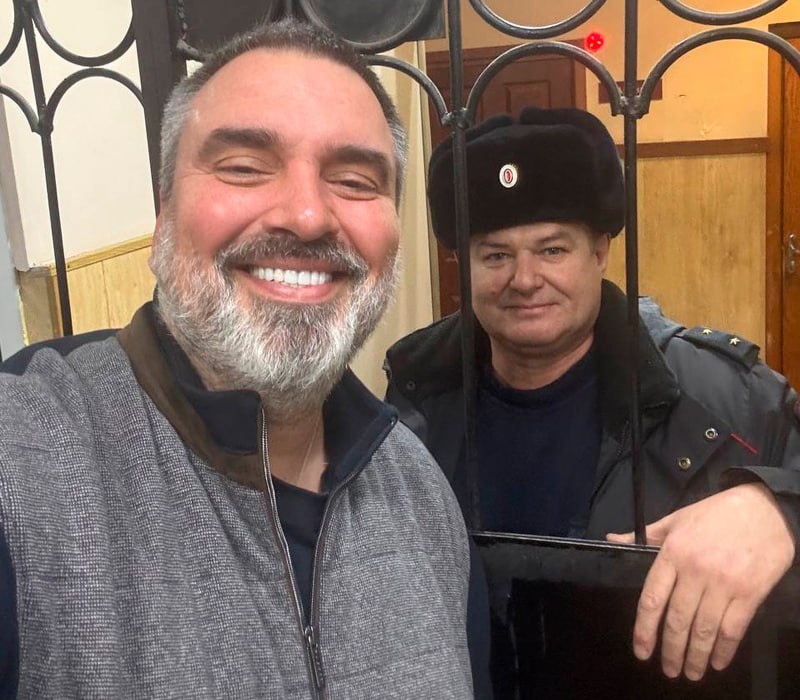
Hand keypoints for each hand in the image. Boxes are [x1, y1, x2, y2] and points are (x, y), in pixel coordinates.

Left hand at [607, 483, 794, 680]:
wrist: (764, 508)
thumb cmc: (716, 513)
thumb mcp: (676, 519)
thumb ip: (644, 535)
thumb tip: (612, 540)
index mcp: (672, 553)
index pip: (651, 598)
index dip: (644, 629)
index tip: (641, 651)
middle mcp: (695, 571)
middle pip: (677, 620)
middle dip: (670, 650)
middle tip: (668, 670)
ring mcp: (724, 583)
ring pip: (704, 629)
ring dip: (695, 656)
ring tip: (689, 673)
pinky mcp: (750, 593)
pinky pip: (733, 628)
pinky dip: (724, 650)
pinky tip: (717, 662)